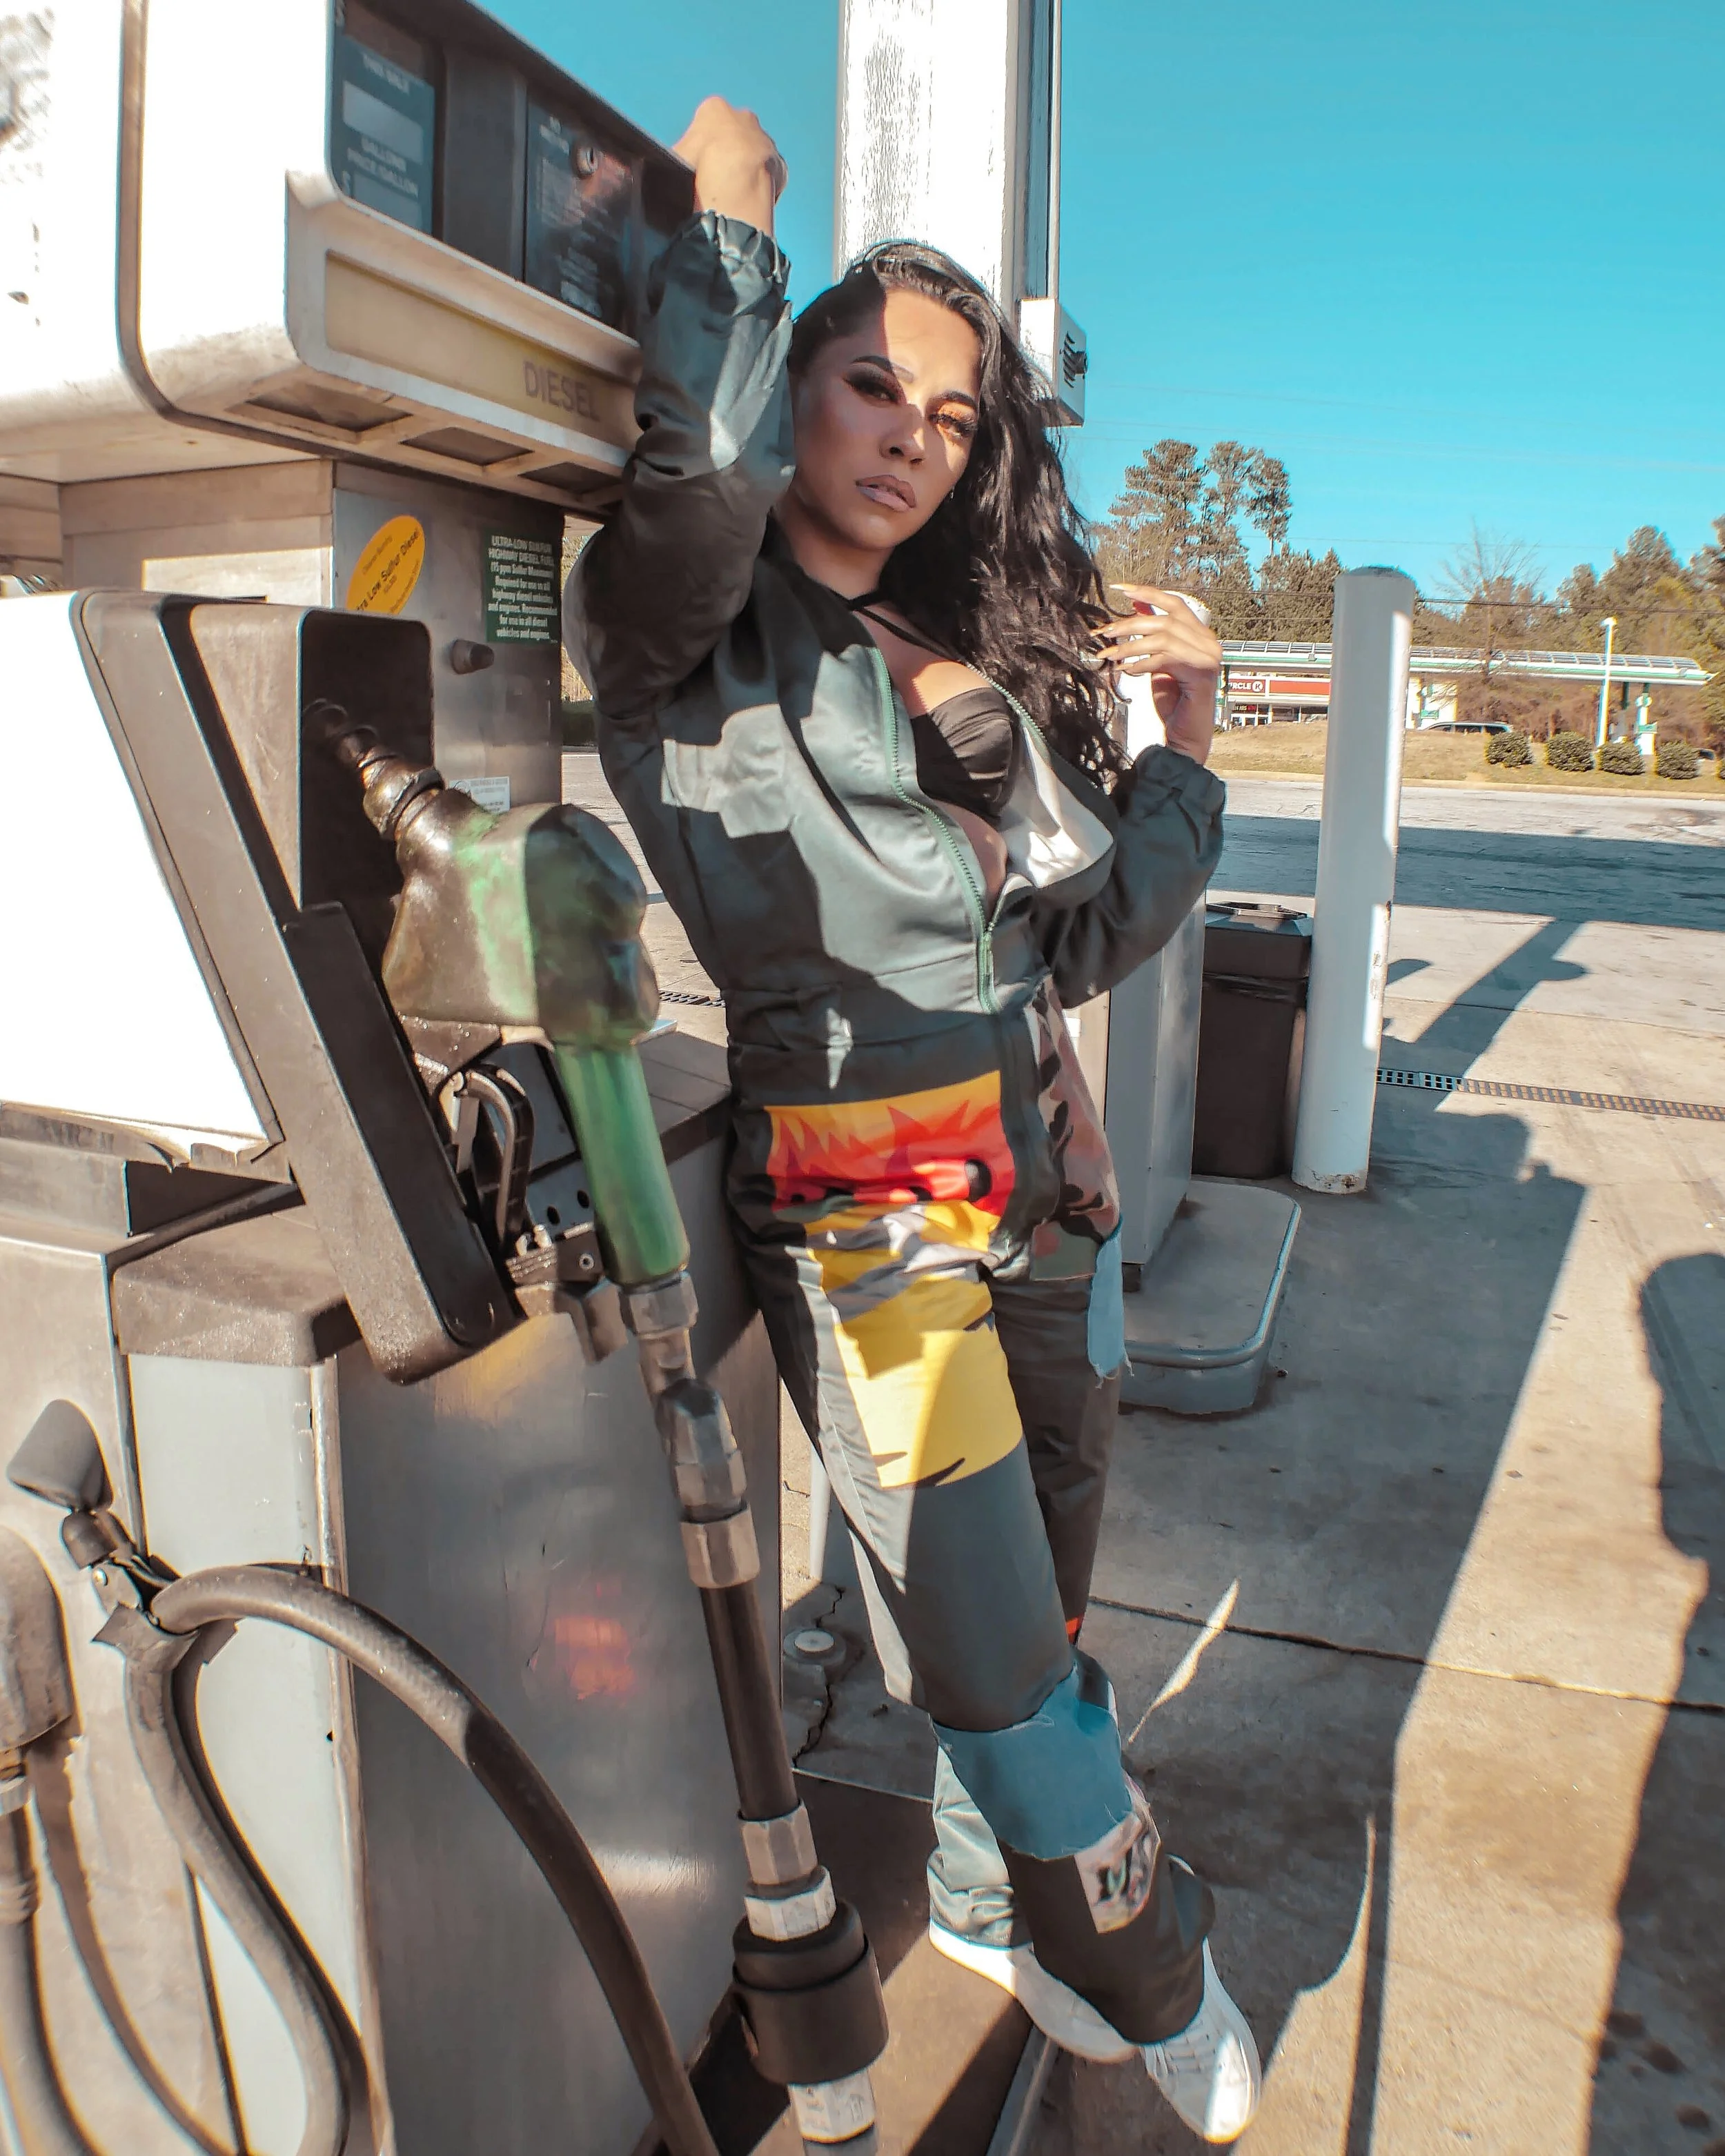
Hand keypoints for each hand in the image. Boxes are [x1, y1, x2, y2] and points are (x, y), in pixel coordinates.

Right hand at [674, 96, 785, 233]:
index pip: (707, 124)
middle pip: (734, 135)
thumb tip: (671, 166)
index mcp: (715, 109)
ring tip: (735, 194)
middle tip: (718, 180)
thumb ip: (679, 155)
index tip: (699, 167)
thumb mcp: (675, 157)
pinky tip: (751, 201)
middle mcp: (745, 117)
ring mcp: (766, 140)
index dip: (701, 147)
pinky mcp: (780, 164)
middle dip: (728, 153)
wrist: (734, 184)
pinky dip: (762, 187)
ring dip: (747, 171)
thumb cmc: (697, 167)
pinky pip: (770, 175)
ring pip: (755, 154)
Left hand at [1094, 586, 1221, 764]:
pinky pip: (1164, 658)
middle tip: (1103, 633)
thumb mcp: (1158, 662)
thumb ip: (1153, 636)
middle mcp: (1209, 642)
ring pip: (1163, 636)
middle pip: (1165, 618)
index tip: (1120, 588)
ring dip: (1130, 645)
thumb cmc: (1173, 704)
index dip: (1148, 593)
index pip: (1174, 603)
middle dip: (1129, 624)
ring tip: (1109, 656)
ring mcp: (1208, 657)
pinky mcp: (1200, 673)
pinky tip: (1126, 671)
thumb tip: (1136, 607)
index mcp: (1201, 635)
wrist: (1186, 738)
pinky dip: (1141, 663)